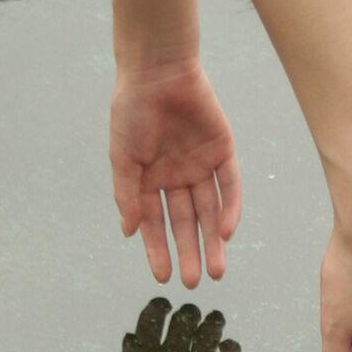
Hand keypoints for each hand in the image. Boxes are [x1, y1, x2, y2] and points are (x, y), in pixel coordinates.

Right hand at [110, 59, 240, 289]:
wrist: (157, 70)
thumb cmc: (132, 110)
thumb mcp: (122, 156)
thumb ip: (126, 194)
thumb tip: (128, 232)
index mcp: (149, 180)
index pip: (155, 223)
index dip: (158, 249)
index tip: (163, 277)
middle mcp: (176, 176)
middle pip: (186, 222)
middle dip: (189, 251)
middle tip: (194, 281)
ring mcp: (200, 165)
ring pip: (210, 210)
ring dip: (213, 240)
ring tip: (215, 269)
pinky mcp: (223, 150)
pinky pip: (229, 185)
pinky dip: (230, 208)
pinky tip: (226, 232)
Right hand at [112, 298, 240, 351]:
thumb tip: (134, 336)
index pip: (153, 316)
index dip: (160, 307)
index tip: (165, 307)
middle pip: (185, 318)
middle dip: (188, 313)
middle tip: (191, 316)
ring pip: (211, 329)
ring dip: (212, 322)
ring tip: (213, 322)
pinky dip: (230, 347)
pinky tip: (226, 348)